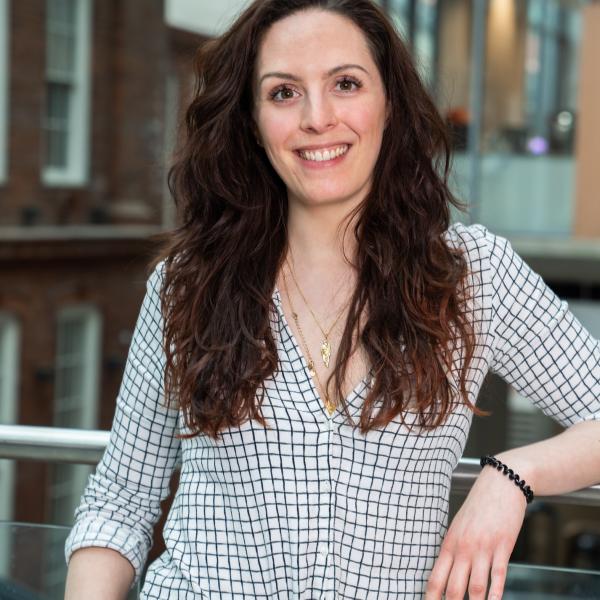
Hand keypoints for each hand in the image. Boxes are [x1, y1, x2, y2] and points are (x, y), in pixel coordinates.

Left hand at [425, 466, 527, 599]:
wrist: (500, 485)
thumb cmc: (478, 506)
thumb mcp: (459, 526)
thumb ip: (454, 550)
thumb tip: (448, 573)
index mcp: (449, 543)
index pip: (436, 579)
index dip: (431, 599)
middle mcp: (464, 548)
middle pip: (454, 589)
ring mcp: (483, 548)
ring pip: (476, 587)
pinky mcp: (503, 547)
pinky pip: (498, 576)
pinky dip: (496, 594)